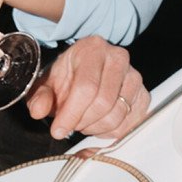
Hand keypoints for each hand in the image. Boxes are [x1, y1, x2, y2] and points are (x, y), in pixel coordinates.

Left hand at [25, 36, 149, 140]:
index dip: (71, 114)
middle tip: (71, 124)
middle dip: (82, 122)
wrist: (86, 71)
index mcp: (93, 49)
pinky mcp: (143, 95)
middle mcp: (118, 58)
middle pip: (103, 103)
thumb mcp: (47, 84)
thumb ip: (39, 97)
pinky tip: (98, 124)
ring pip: (117, 116)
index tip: (58, 130)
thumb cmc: (67, 77)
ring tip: (84, 122)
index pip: (86, 87)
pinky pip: (129, 123)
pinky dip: (111, 132)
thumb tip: (38, 110)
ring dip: (95, 128)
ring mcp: (134, 77)